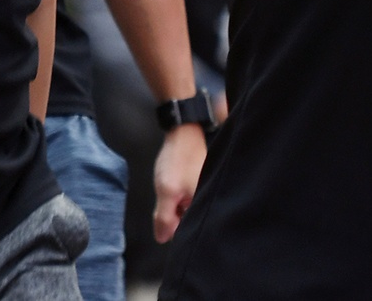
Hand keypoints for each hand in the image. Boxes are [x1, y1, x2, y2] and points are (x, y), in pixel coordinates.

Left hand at [152, 121, 207, 242]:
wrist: (184, 132)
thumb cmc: (178, 160)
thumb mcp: (167, 190)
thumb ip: (164, 217)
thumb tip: (162, 239)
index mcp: (205, 208)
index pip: (187, 232)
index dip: (172, 226)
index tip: (166, 210)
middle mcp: (209, 203)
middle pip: (186, 221)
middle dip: (174, 214)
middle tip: (170, 195)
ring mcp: (205, 194)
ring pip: (185, 210)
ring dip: (175, 204)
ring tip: (173, 186)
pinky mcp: (200, 186)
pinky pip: (186, 199)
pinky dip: (178, 196)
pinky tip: (175, 183)